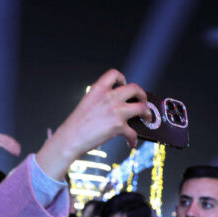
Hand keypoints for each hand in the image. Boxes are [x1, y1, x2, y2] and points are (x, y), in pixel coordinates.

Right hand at [0, 131, 20, 163]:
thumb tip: (8, 148)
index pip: (6, 138)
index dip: (13, 143)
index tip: (18, 149)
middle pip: (7, 139)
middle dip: (14, 145)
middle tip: (19, 152)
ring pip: (6, 141)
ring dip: (13, 148)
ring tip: (17, 153)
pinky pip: (4, 144)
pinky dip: (10, 149)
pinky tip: (13, 153)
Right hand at [36, 69, 150, 179]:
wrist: (70, 139)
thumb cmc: (75, 125)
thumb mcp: (87, 103)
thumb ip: (101, 100)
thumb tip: (115, 105)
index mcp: (98, 89)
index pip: (115, 74)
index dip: (122, 78)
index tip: (124, 84)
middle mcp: (109, 97)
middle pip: (135, 88)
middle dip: (142, 94)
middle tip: (142, 101)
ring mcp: (116, 111)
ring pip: (142, 107)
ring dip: (147, 113)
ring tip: (147, 118)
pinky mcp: (118, 126)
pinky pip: (132, 132)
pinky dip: (133, 139)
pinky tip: (130, 142)